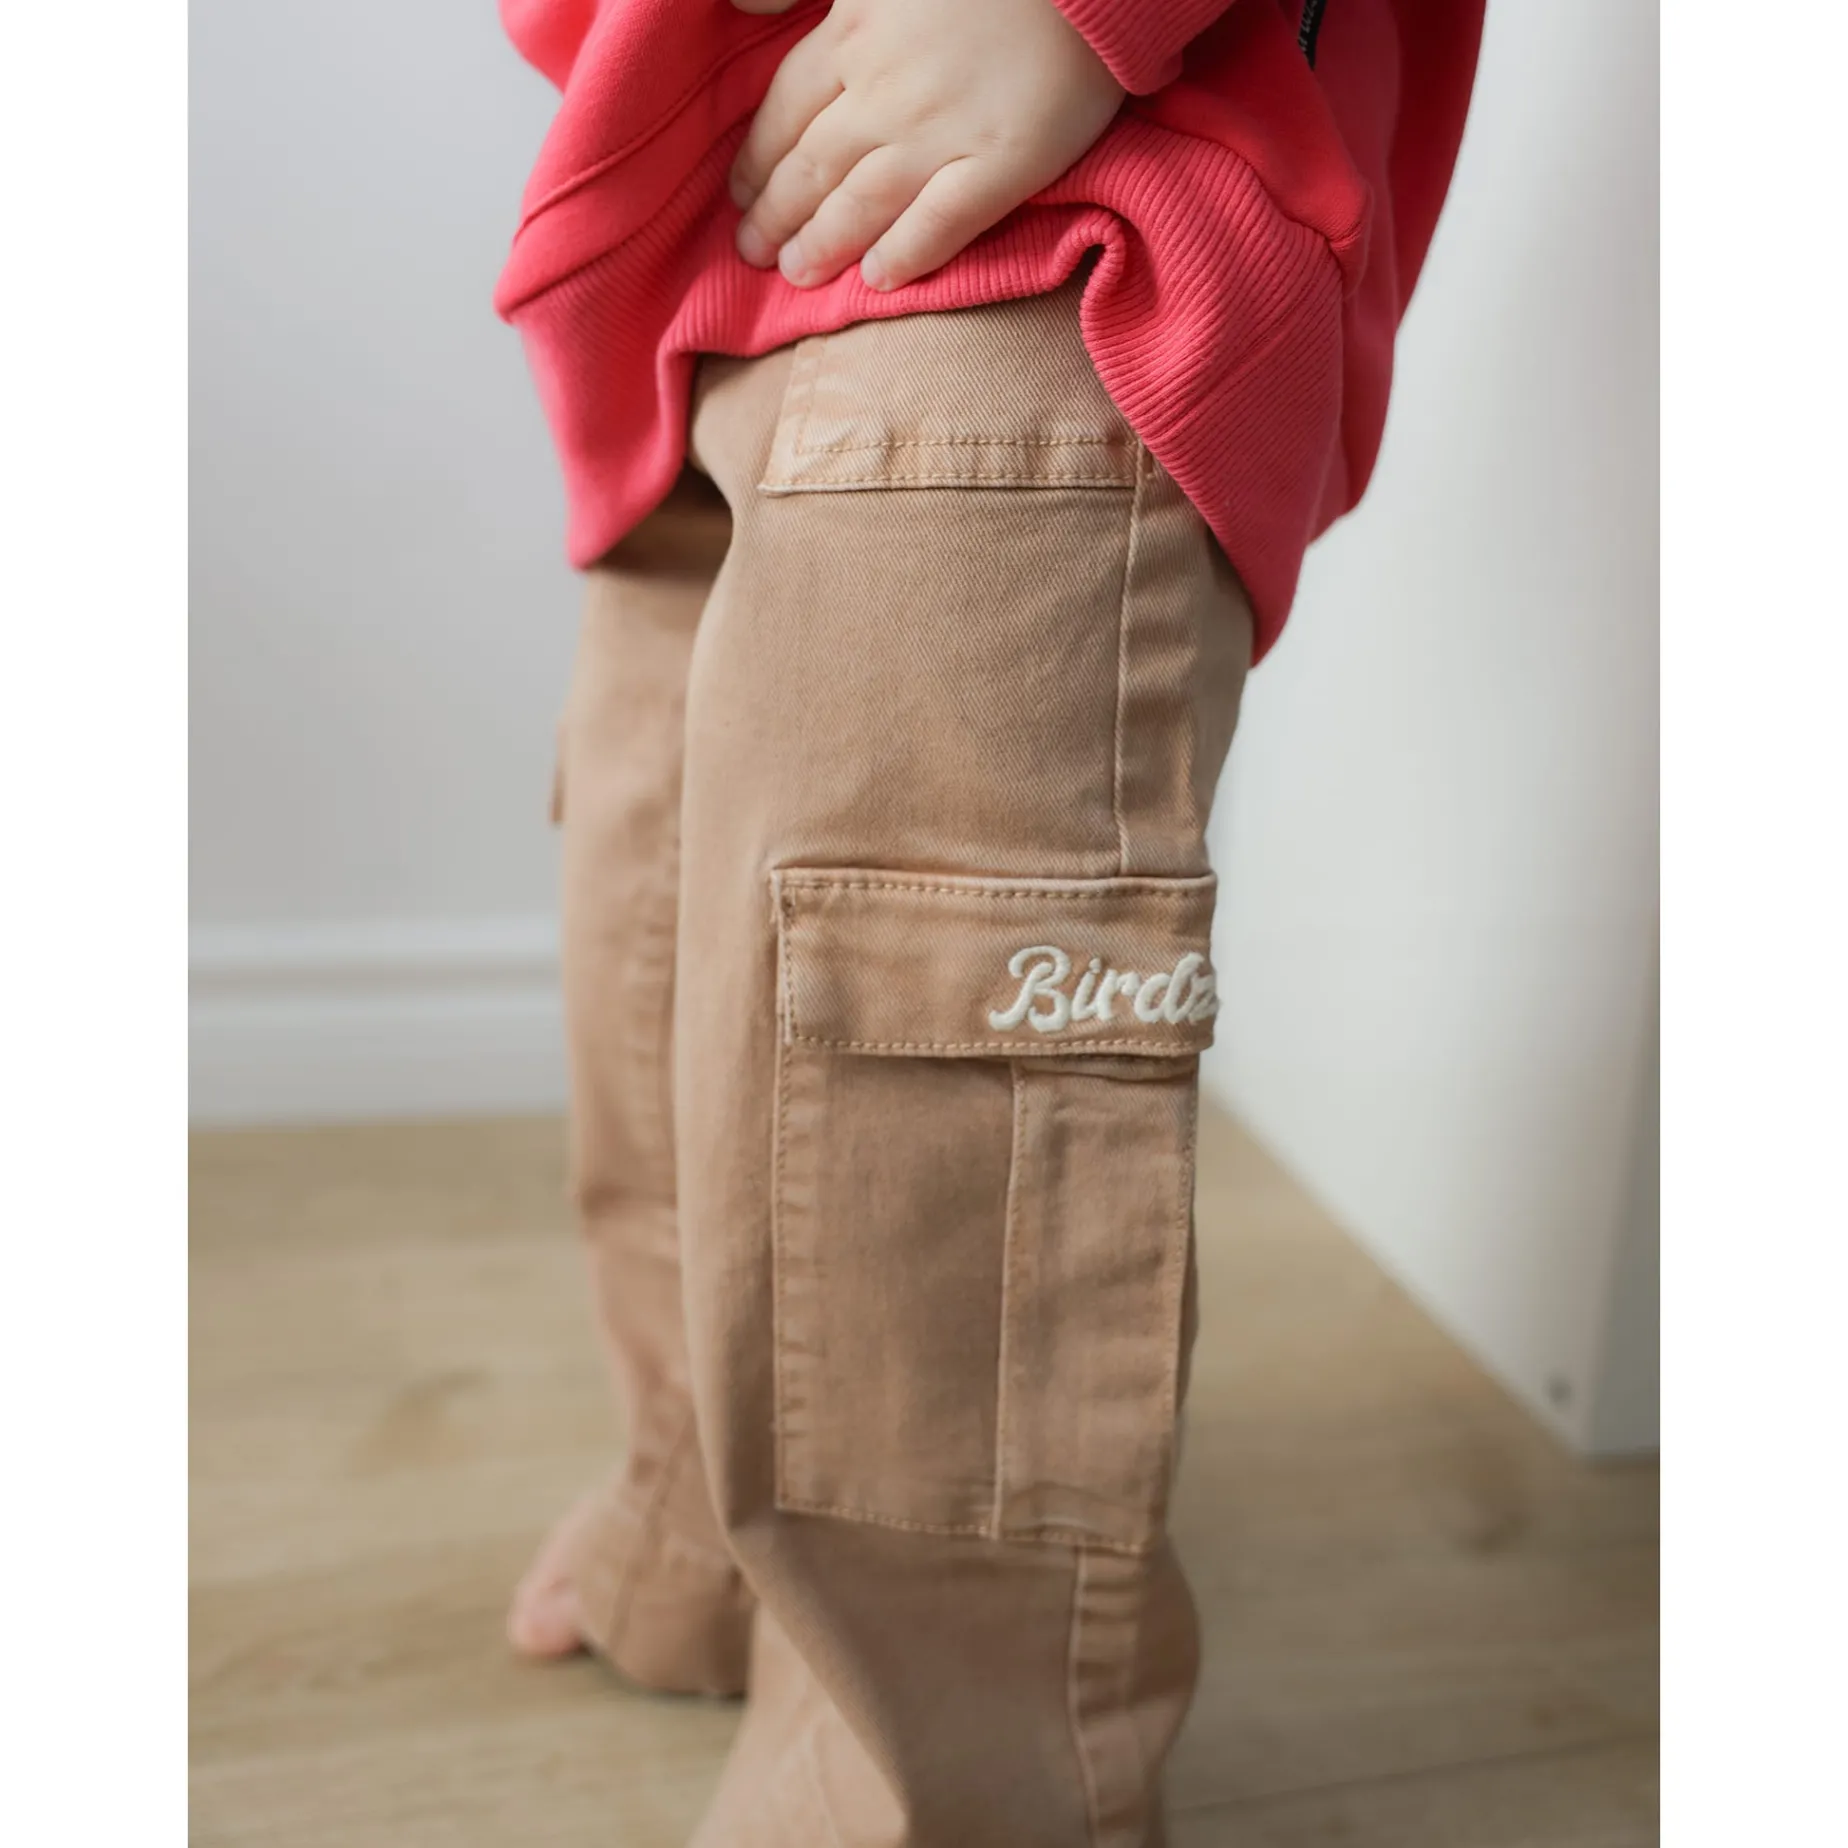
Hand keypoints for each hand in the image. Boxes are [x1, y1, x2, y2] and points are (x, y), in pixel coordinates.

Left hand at [728, 0, 1123, 290]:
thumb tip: (742, 3)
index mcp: (854, 31)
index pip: (786, 108)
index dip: (758, 158)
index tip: (741, 194)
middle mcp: (885, 90)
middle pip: (813, 164)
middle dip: (776, 214)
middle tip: (755, 253)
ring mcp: (942, 132)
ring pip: (862, 201)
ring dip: (823, 243)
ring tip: (799, 274)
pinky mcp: (1001, 163)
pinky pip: (940, 221)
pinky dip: (905, 254)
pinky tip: (879, 281)